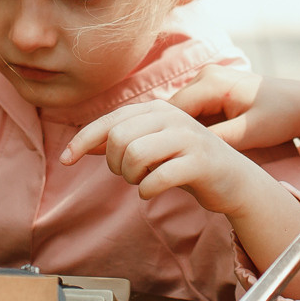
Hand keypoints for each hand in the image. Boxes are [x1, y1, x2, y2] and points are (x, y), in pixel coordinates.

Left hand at [60, 100, 275, 216]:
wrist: (234, 180)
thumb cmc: (186, 163)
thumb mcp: (152, 147)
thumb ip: (121, 142)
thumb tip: (79, 147)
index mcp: (157, 109)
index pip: (109, 121)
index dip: (82, 140)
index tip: (65, 160)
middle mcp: (172, 116)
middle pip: (118, 139)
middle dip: (115, 164)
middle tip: (129, 174)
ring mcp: (188, 137)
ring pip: (134, 156)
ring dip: (131, 177)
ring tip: (142, 181)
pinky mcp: (200, 162)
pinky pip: (157, 178)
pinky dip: (147, 190)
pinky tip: (152, 191)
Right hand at [167, 65, 299, 163]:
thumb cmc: (280, 116)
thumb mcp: (249, 132)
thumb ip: (218, 140)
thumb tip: (185, 152)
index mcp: (211, 82)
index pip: (172, 111)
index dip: (162, 136)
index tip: (159, 161)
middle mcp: (206, 76)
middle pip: (171, 111)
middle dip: (166, 135)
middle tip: (161, 163)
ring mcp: (208, 81)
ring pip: (180, 113)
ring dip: (177, 133)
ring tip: (173, 158)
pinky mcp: (213, 91)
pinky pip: (192, 112)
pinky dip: (188, 130)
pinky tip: (188, 149)